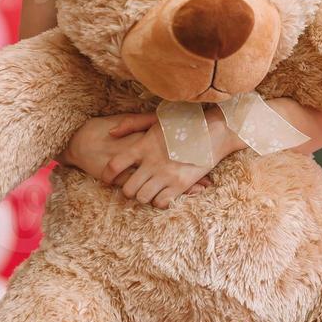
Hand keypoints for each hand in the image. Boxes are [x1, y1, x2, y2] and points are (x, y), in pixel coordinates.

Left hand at [99, 120, 217, 208]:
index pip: (115, 165)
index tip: (107, 179)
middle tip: (132, 186)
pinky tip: (162, 193)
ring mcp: (167, 175)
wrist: (214, 131)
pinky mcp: (181, 185)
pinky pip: (161, 203)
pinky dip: (159, 201)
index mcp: (144, 145)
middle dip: (128, 189)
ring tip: (148, 190)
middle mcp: (152, 163)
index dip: (107, 175)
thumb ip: (132, 124)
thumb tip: (111, 133)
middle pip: (127, 188)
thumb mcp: (156, 118)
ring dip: (143, 196)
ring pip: (142, 198)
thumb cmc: (184, 122)